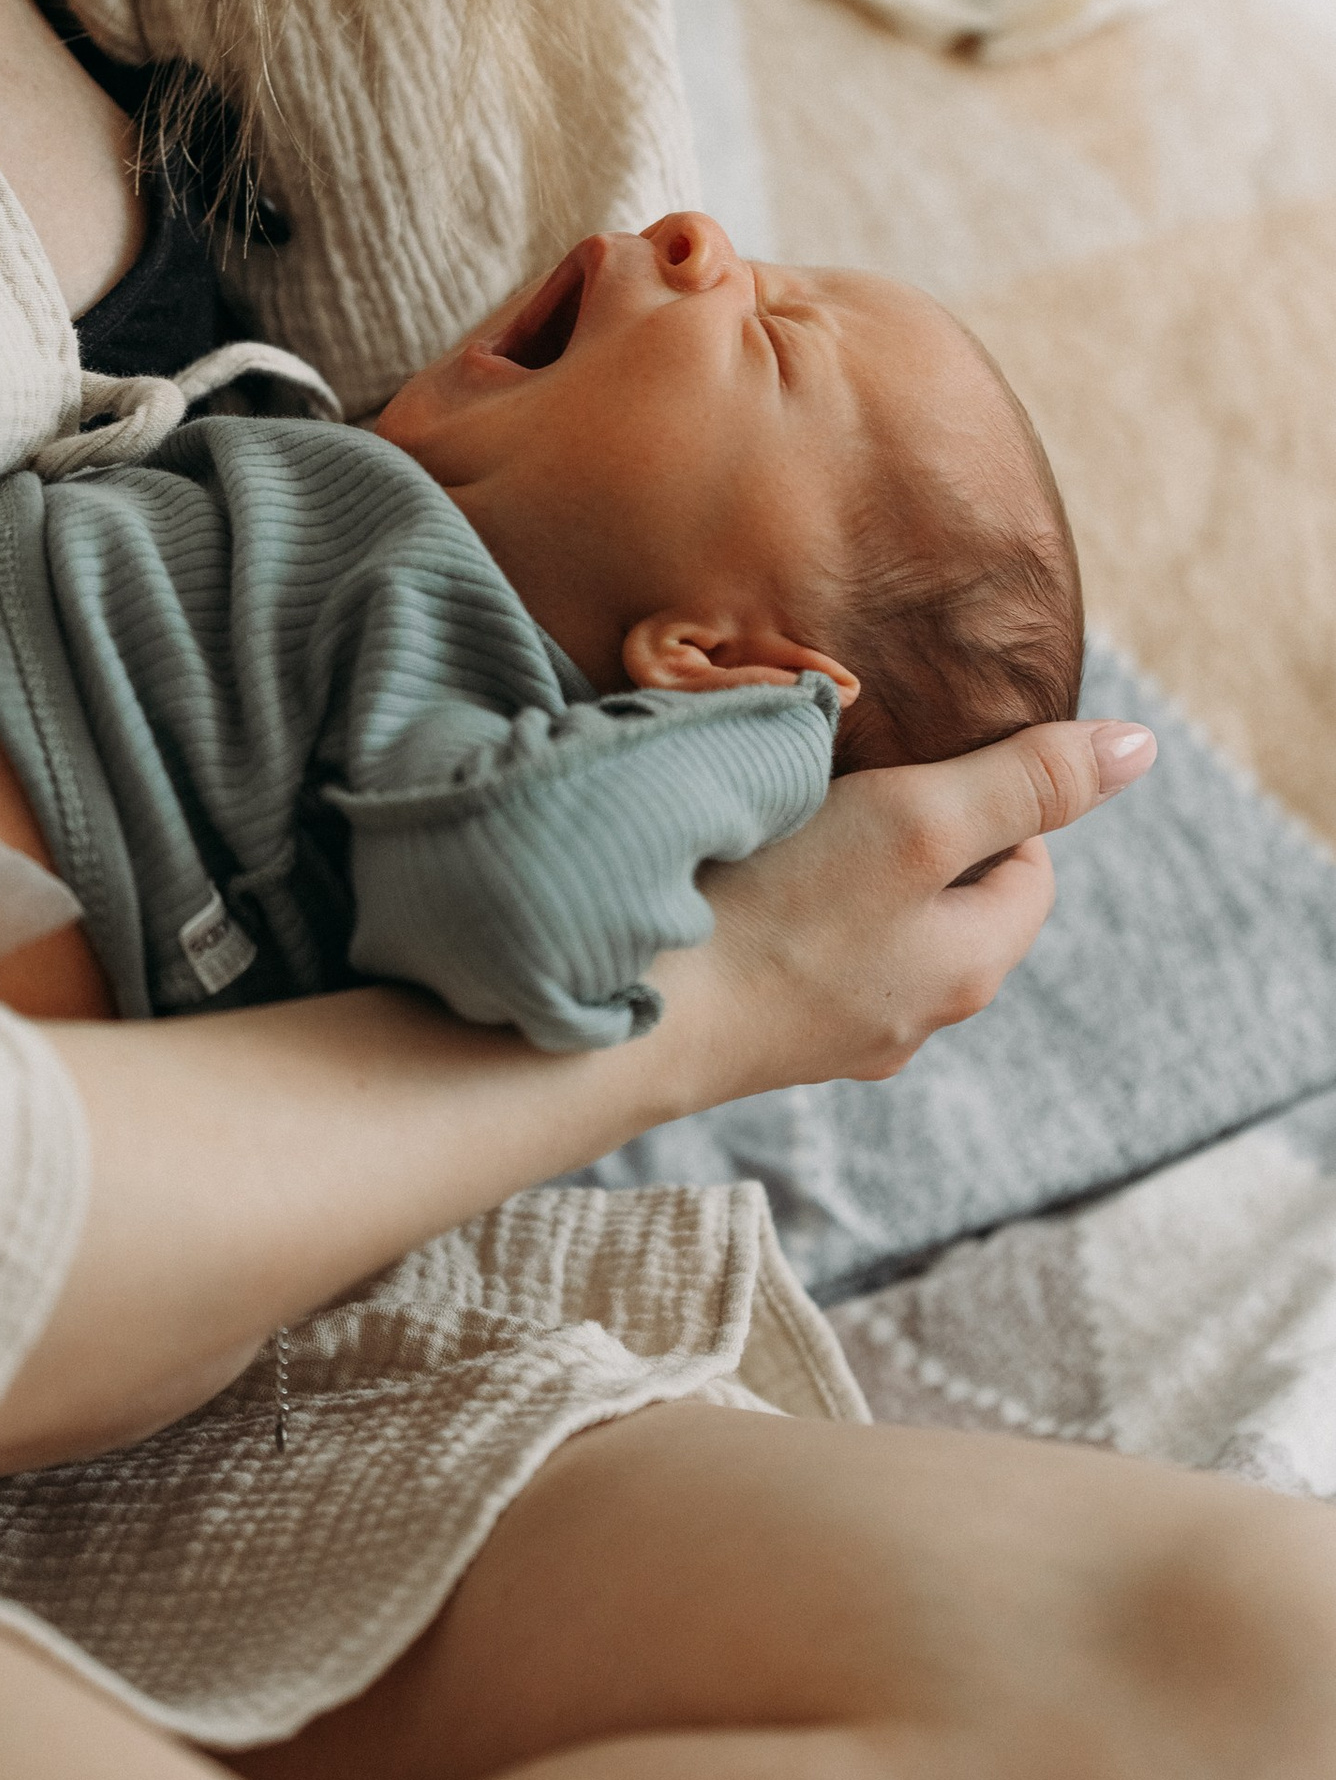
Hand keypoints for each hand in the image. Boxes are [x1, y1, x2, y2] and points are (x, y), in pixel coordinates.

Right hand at [648, 714, 1156, 1109]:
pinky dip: (792, 908)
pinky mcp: (764, 1031)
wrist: (637, 1018)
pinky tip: (744, 878)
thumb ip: (1023, 780)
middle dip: (921, 833)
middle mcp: (916, 1013)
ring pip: (877, 927)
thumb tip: (1141, 748)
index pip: (1031, 866)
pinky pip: (807, 953)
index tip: (922, 754)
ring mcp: (836, 1032)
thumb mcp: (919, 821)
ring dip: (852, 870)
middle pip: (953, 898)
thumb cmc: (781, 911)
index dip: (996, 797)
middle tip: (857, 774)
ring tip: (796, 817)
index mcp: (971, 966)